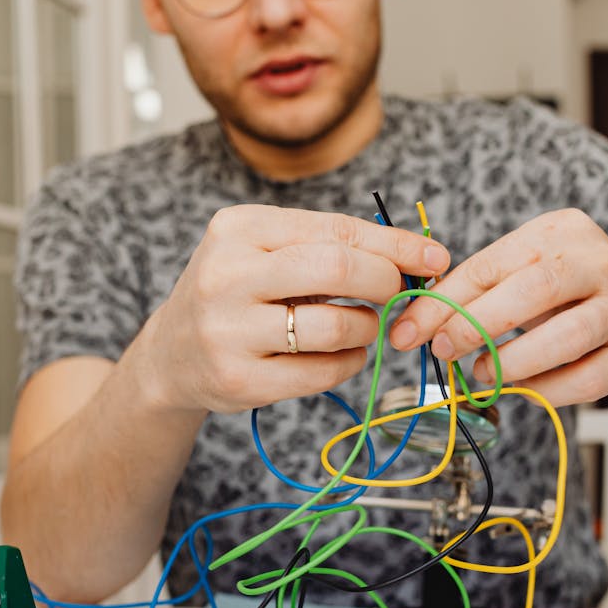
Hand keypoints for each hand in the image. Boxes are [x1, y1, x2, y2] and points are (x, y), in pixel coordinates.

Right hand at [139, 204, 449, 413]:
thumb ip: (329, 246)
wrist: (172, 355)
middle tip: (399, 295)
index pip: (336, 229)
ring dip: (368, 329)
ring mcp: (228, 331)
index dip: (396, 244)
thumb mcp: (266, 251)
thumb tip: (419, 254)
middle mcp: (226, 274)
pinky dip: (350, 364)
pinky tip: (344, 356)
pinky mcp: (238, 380)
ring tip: (364, 327)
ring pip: (336, 326)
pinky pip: (322, 372)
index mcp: (238, 228)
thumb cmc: (239, 293)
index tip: (435, 256)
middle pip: (338, 269)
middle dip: (386, 282)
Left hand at [386, 209, 607, 406]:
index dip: (444, 301)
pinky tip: (522, 391)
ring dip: (512, 361)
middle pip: (534, 289)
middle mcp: (598, 262)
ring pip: (567, 336)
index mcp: (560, 231)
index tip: (409, 331)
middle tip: (443, 351)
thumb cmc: (567, 293)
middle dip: (478, 324)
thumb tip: (416, 323)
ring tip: (480, 375)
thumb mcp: (524, 273)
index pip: (492, 263)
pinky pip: (586, 379)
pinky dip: (546, 390)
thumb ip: (477, 290)